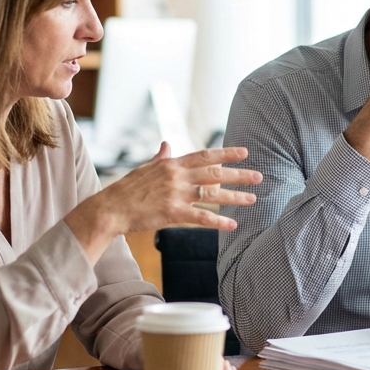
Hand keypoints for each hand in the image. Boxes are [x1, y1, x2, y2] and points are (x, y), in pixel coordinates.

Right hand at [65, 144, 261, 264]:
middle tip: (258, 176)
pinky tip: (232, 224)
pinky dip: (218, 221)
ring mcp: (175, 194)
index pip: (204, 155)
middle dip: (238, 175)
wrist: (110, 208)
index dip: (226, 153)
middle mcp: (176, 176)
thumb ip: (160, 158)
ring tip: (252, 199)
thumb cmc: (126, 189)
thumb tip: (166, 144)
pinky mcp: (171, 213)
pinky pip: (200, 217)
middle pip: (214, 174)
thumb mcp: (144, 169)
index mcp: (171, 164)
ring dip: (234, 197)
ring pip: (212, 195)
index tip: (244, 152)